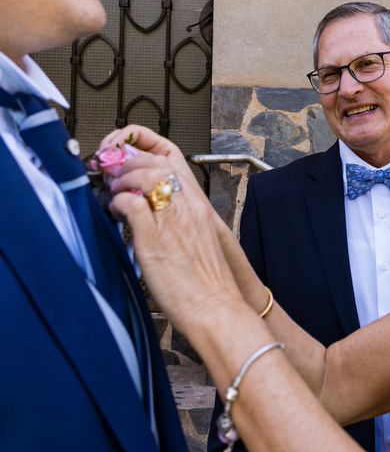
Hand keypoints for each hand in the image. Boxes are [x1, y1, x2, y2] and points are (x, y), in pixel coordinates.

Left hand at [102, 125, 245, 332]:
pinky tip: (116, 211)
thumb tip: (150, 211)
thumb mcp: (199, 240)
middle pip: (154, 161)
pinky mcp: (155, 238)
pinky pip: (131, 204)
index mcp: (199, 204)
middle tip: (110, 170)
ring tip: (114, 191)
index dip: (143, 144)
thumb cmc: (208, 282)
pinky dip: (117, 203)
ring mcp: (172, 220)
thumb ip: (179, 220)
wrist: (217, 307)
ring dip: (120, 178)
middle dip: (125, 159)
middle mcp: (188, 206)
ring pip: (144, 175)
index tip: (125, 149)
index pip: (171, 155)